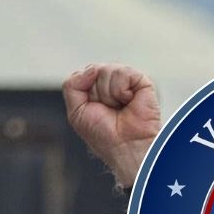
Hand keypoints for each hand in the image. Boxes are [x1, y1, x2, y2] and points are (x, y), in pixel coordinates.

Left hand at [63, 64, 161, 188]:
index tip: (92, 109)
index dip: (83, 90)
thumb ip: (72, 86)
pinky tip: (128, 101)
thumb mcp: (76, 111)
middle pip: (93, 70)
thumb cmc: (102, 133)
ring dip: (108, 95)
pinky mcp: (141, 80)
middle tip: (107, 110)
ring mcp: (126, 80)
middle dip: (95, 93)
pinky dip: (121, 91)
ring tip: (119, 107)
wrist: (124, 145)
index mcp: (95, 87)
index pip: (83, 73)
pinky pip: (122, 73)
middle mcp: (111, 81)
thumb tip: (92, 68)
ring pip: (106, 71)